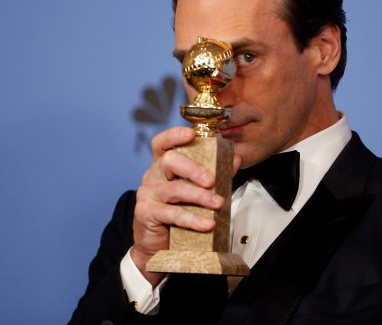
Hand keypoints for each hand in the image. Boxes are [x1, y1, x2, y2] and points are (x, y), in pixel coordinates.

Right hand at [131, 127, 240, 285]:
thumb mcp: (197, 192)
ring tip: (218, 204)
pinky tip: (207, 223)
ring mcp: (147, 194)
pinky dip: (192, 219)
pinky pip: (172, 213)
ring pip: (174, 189)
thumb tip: (235, 158)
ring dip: (200, 197)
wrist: (157, 246)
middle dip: (193, 168)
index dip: (173, 135)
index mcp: (163, 166)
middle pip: (169, 161)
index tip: (191, 134)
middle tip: (212, 181)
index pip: (161, 143)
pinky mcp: (146, 213)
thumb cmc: (178, 214)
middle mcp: (152, 176)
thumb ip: (216, 173)